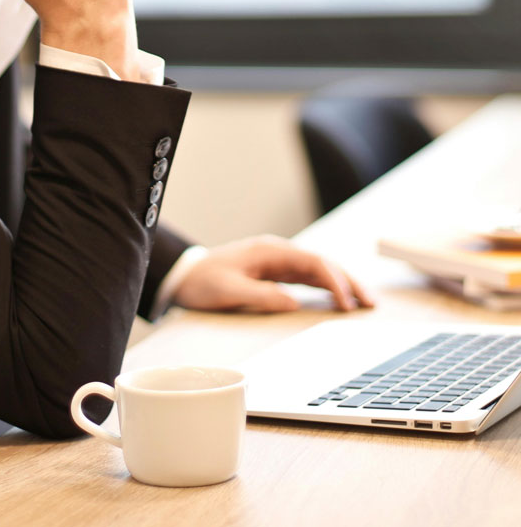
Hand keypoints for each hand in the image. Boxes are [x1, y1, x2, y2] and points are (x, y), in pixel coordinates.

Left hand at [171, 235, 374, 313]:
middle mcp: (278, 253)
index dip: (334, 282)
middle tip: (371, 303)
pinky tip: (339, 300)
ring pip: (318, 270)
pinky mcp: (275, 273)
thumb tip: (294, 303)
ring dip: (342, 285)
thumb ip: (261, 296)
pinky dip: (326, 288)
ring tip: (364, 303)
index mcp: (269, 251)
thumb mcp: (229, 291)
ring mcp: (278, 262)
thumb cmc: (203, 282)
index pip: (313, 262)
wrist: (184, 276)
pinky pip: (307, 278)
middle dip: (348, 281)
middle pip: (322, 263)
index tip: (346, 303)